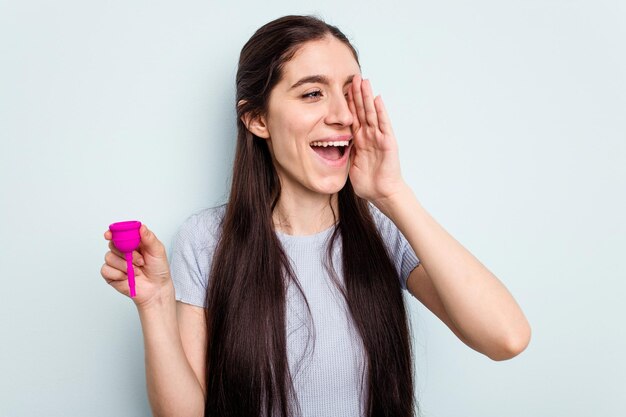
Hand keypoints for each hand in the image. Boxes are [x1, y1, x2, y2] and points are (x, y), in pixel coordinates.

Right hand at [100, 224, 172, 308]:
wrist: (156, 289)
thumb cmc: (158, 269)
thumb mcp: (158, 251)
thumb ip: (149, 238)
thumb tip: (141, 227)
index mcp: (133, 242)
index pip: (119, 234)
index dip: (112, 233)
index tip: (109, 234)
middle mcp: (122, 251)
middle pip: (112, 244)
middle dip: (126, 253)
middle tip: (140, 261)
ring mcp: (116, 263)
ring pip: (109, 257)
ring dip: (124, 265)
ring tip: (136, 271)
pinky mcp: (111, 274)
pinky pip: (106, 270)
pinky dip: (118, 274)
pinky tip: (127, 277)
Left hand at [347, 74, 406, 205]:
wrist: (381, 193)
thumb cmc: (367, 182)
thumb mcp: (348, 163)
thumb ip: (341, 152)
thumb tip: (325, 146)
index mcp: (359, 140)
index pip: (352, 117)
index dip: (347, 103)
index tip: (341, 88)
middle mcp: (369, 135)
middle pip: (362, 110)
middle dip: (357, 94)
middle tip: (352, 76)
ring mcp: (379, 137)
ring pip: (372, 112)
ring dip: (367, 97)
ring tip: (364, 81)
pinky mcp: (388, 142)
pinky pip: (383, 124)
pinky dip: (381, 111)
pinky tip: (377, 98)